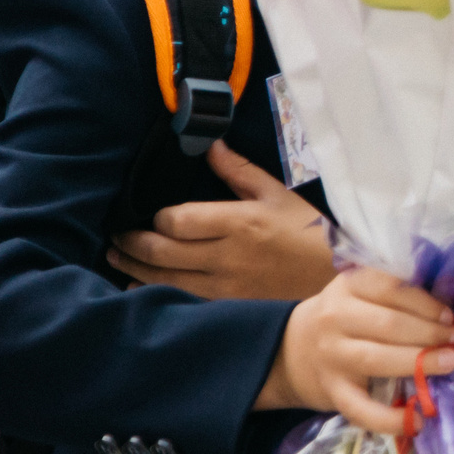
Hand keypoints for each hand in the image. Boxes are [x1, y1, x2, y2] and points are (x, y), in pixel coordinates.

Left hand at [111, 142, 335, 301]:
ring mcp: (225, 287)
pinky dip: (154, 293)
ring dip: (133, 269)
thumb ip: (239, 171)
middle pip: (161, 251)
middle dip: (131, 244)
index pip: (177, 220)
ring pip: (163, 280)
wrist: (337, 279)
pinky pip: (179, 302)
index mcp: (239, 223)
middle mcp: (227, 257)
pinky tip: (140, 287)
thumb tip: (211, 146)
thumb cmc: (310, 233)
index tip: (153, 216)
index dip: (156, 218)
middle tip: (116, 237)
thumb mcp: (278, 195)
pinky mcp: (227, 307)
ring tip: (117, 258)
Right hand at [254, 267, 453, 434]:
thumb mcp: (368, 296)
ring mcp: (331, 356)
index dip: (426, 303)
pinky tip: (418, 421)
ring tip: (452, 363)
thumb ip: (408, 302)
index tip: (452, 316)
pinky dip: (389, 418)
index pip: (391, 287)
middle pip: (390, 324)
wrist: (294, 350)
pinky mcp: (332, 392)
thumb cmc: (350, 318)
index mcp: (349, 286)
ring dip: (420, 362)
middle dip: (433, 332)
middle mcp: (335, 318)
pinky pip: (360, 408)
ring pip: (377, 358)